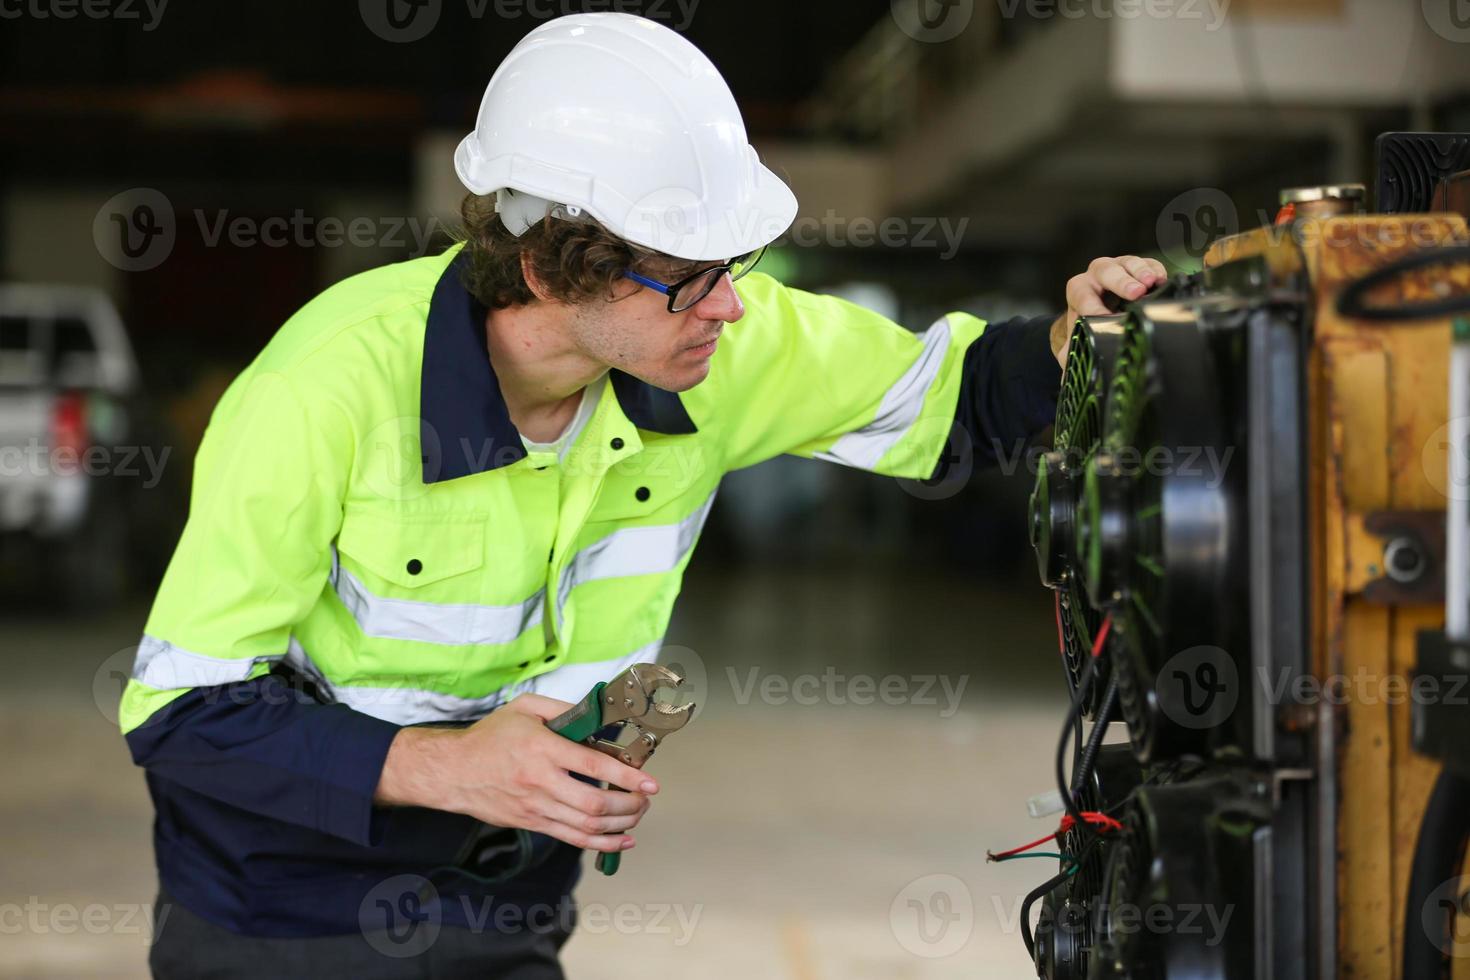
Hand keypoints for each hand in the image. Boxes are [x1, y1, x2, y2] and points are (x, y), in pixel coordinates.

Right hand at [375, 693, 656, 853]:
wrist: (453, 771)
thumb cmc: (489, 737)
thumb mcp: (525, 708)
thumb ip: (562, 710)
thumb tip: (597, 716)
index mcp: (543, 749)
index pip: (594, 767)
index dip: (628, 776)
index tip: (651, 781)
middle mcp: (541, 782)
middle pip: (595, 805)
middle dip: (629, 805)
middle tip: (646, 798)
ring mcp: (536, 808)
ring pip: (587, 827)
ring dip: (620, 825)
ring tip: (638, 815)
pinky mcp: (532, 824)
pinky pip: (572, 839)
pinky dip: (601, 843)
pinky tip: (621, 840)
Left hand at [1051, 255, 1167, 367]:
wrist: (1103, 314)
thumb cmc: (1090, 327)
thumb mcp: (1079, 342)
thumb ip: (1072, 356)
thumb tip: (1069, 378)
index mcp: (1079, 292)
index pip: (1081, 294)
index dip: (1092, 305)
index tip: (1103, 318)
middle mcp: (1097, 277)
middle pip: (1104, 270)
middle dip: (1119, 281)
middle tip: (1135, 293)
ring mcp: (1119, 269)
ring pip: (1126, 262)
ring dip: (1140, 271)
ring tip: (1151, 283)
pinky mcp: (1140, 268)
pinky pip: (1148, 263)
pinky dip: (1155, 270)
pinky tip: (1162, 280)